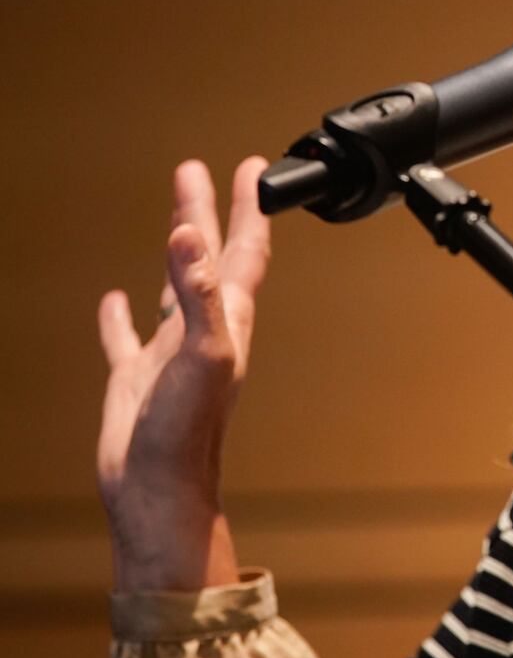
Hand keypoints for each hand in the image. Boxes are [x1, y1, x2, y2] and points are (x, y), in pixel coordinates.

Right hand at [96, 158, 271, 591]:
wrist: (159, 490)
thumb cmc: (188, 431)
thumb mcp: (201, 352)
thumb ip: (199, 293)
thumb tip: (189, 235)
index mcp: (228, 320)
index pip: (245, 250)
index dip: (249, 208)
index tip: (253, 167)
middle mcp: (204, 330)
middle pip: (208, 256)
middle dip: (207, 211)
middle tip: (199, 169)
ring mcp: (169, 353)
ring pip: (174, 288)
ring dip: (175, 252)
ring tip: (174, 217)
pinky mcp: (136, 378)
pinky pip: (128, 337)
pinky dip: (121, 316)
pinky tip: (115, 299)